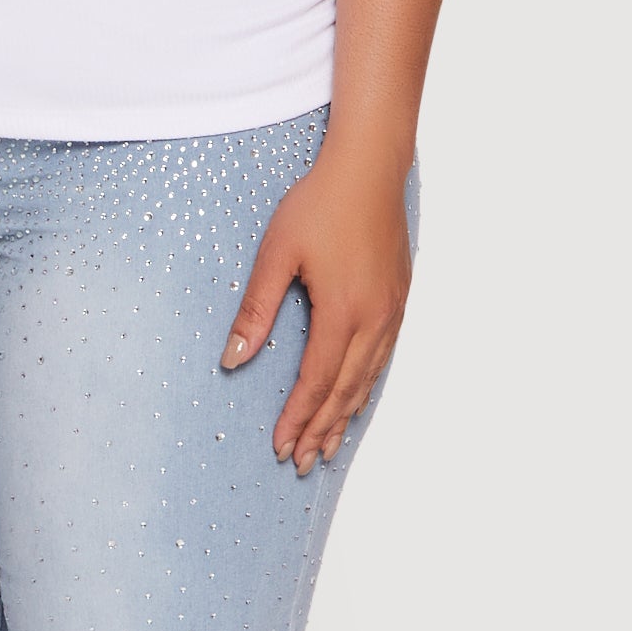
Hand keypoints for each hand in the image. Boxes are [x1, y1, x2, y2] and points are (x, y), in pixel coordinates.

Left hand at [221, 146, 411, 470]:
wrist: (370, 167)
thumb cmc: (319, 203)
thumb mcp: (276, 253)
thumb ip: (255, 309)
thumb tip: (233, 359)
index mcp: (343, 312)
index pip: (316, 382)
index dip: (298, 419)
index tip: (281, 447)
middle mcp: (374, 319)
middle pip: (345, 391)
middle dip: (321, 430)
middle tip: (302, 464)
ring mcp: (391, 311)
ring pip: (368, 379)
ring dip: (345, 415)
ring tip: (327, 446)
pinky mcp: (398, 299)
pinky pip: (382, 358)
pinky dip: (365, 387)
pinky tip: (355, 398)